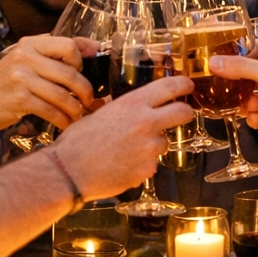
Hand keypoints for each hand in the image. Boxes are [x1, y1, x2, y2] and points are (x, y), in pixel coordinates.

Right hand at [0, 35, 92, 131]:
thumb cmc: (4, 83)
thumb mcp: (24, 60)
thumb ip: (52, 53)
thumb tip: (92, 47)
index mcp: (29, 44)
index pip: (68, 45)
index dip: (82, 61)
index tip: (82, 73)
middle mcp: (25, 57)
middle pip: (70, 73)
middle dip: (85, 91)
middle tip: (88, 100)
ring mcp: (21, 78)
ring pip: (63, 95)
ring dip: (76, 108)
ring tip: (78, 114)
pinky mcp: (19, 99)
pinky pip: (51, 111)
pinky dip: (63, 120)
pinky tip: (65, 124)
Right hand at [50, 77, 195, 199]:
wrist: (70, 171)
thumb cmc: (77, 142)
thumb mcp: (99, 113)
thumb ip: (121, 108)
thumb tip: (130, 106)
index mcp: (133, 104)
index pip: (170, 87)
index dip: (184, 85)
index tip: (187, 86)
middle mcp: (146, 123)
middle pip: (183, 112)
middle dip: (185, 112)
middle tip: (180, 114)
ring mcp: (150, 148)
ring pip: (164, 142)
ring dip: (154, 144)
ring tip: (129, 149)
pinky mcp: (148, 169)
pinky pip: (152, 163)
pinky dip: (142, 164)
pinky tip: (124, 164)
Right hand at [210, 45, 257, 144]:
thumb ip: (241, 68)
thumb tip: (215, 62)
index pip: (249, 50)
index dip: (233, 54)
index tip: (215, 59)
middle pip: (246, 77)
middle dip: (235, 85)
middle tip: (223, 89)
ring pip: (249, 99)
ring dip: (244, 104)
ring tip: (247, 107)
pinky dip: (254, 120)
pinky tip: (255, 119)